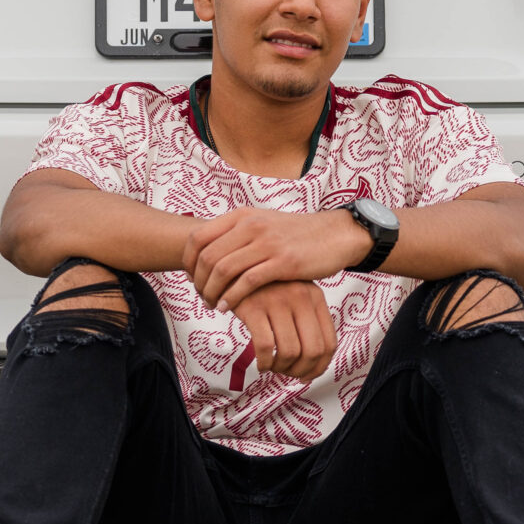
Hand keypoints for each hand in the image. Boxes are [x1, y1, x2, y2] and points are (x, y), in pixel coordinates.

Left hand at [184, 207, 372, 312]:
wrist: (335, 235)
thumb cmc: (295, 235)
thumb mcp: (262, 224)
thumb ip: (236, 235)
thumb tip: (208, 253)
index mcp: (242, 216)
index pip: (198, 237)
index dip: (188, 261)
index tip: (191, 278)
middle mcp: (251, 226)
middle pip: (207, 257)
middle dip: (198, 282)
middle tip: (201, 296)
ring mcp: (267, 243)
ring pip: (223, 270)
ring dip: (211, 292)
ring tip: (212, 305)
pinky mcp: (283, 262)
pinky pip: (247, 282)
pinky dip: (232, 297)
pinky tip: (228, 308)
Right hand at [233, 280, 338, 383]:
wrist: (234, 268)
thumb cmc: (266, 289)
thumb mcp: (294, 296)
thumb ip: (307, 322)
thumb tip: (313, 367)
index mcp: (315, 297)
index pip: (329, 343)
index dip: (320, 367)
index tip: (307, 376)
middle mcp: (300, 297)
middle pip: (312, 351)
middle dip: (301, 371)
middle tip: (287, 374)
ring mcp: (277, 301)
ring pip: (289, 352)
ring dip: (281, 368)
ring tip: (272, 367)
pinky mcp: (253, 307)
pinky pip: (265, 346)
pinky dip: (265, 362)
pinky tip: (261, 364)